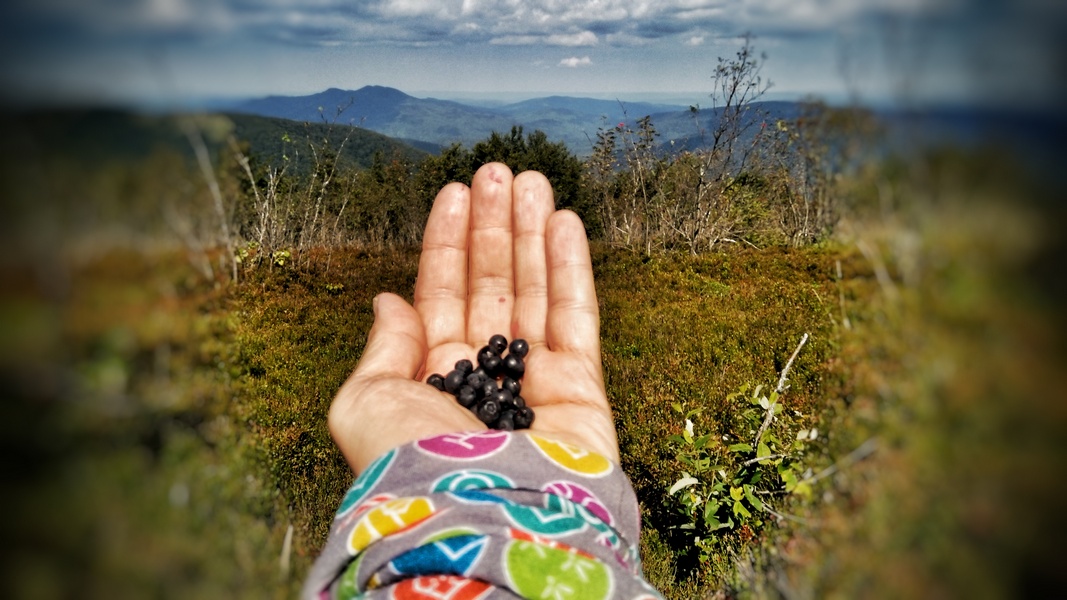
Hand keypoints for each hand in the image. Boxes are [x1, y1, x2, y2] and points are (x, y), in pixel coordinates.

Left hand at [328, 163, 618, 473]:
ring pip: (534, 290)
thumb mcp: (364, 404)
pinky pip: (577, 315)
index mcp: (431, 378)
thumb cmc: (414, 466)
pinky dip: (572, 267)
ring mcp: (535, 380)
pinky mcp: (582, 388)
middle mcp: (483, 376)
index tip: (452, 191)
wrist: (483, 518)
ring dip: (532, 233)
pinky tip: (565, 221)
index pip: (440, 294)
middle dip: (492, 227)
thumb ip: (381, 348)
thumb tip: (387, 299)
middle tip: (496, 170)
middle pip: (491, 284)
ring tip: (531, 179)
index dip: (446, 242)